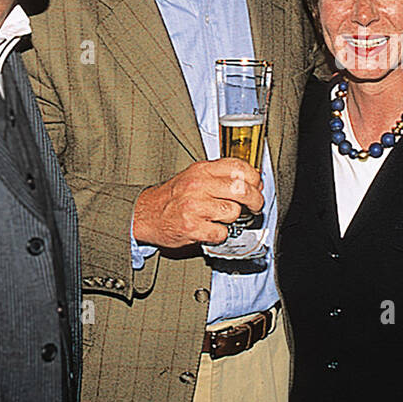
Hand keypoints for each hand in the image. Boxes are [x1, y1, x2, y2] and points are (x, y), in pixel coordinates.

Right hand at [132, 158, 263, 249]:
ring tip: (220, 218)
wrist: (145, 214)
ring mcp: (195, 206)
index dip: (254, 178)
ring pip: (233, 212)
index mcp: (201, 170)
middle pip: (242, 190)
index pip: (238, 167)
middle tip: (254, 206)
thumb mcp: (194, 177)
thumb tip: (253, 181)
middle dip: (254, 200)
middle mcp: (198, 185)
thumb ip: (220, 176)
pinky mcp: (192, 227)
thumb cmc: (173, 197)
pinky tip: (210, 229)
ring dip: (232, 219)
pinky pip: (221, 232)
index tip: (257, 186)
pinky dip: (219, 234)